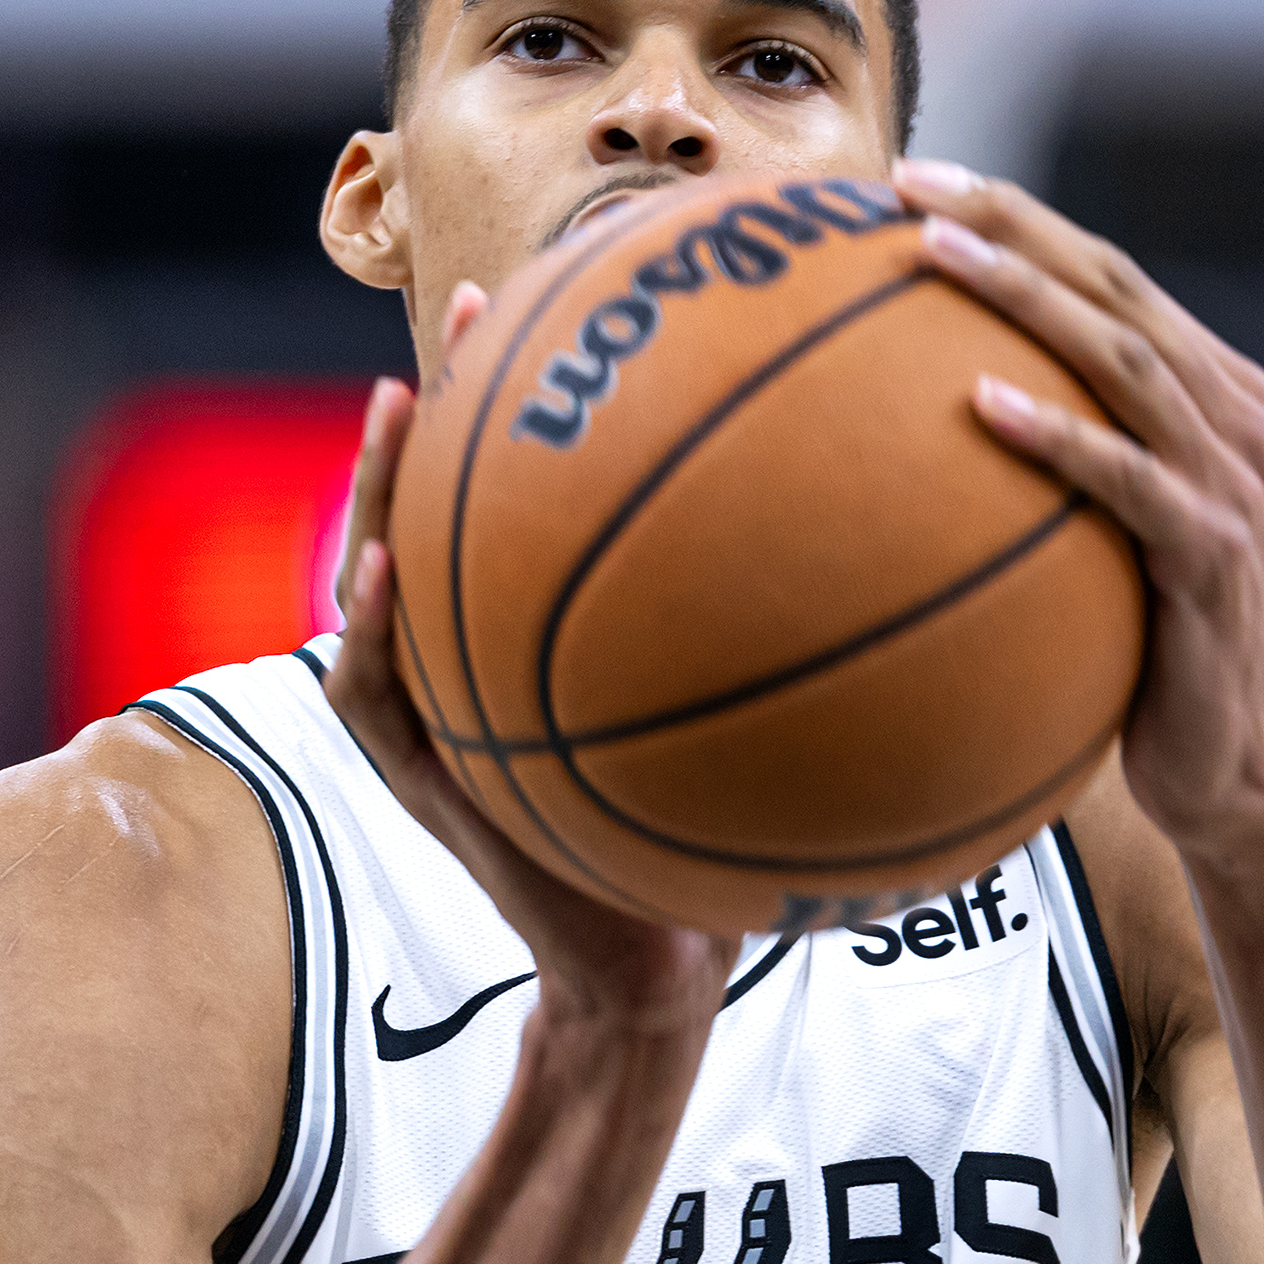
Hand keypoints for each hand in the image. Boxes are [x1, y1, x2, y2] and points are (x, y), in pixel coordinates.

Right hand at [322, 283, 737, 1031]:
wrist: (656, 966)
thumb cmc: (709, 842)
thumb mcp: (758, 728)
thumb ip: (779, 640)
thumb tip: (892, 538)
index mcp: (545, 631)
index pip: (530, 498)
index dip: (544, 401)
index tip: (586, 297)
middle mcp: (484, 657)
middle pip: (445, 510)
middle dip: (459, 407)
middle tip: (476, 309)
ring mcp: (440, 715)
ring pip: (382, 584)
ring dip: (381, 493)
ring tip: (399, 406)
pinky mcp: (423, 782)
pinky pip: (371, 698)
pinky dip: (372, 631)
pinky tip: (387, 570)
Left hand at [890, 160, 1263, 882]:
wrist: (1236, 771)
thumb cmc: (1148, 650)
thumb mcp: (1097, 540)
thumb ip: (1045, 468)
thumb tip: (893, 429)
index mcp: (1207, 390)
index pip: (1105, 274)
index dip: (1016, 217)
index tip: (912, 180)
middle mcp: (1231, 414)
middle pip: (1114, 285)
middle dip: (1012, 221)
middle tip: (909, 186)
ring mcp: (1231, 481)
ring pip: (1124, 357)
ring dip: (1025, 297)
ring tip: (930, 256)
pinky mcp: (1216, 554)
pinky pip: (1128, 480)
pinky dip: (1057, 434)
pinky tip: (977, 403)